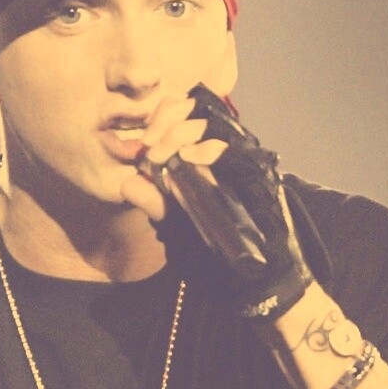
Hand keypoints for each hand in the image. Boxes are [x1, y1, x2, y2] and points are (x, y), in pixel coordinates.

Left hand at [121, 85, 313, 319]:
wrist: (258, 278)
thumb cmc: (218, 256)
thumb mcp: (179, 230)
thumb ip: (156, 206)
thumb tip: (129, 183)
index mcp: (203, 158)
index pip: (184, 113)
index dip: (163, 115)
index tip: (144, 141)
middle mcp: (224, 152)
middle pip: (196, 110)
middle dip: (168, 122)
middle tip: (151, 146)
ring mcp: (242, 160)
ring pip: (213, 122)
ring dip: (183, 131)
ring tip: (166, 154)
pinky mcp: (258, 173)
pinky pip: (234, 149)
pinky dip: (210, 149)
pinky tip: (192, 159)